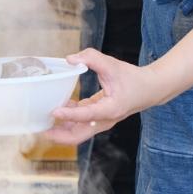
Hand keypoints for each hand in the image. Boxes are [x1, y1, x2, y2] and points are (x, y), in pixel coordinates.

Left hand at [42, 48, 167, 145]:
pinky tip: (60, 109)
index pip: (86, 115)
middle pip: (79, 135)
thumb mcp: (113, 64)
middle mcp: (105, 119)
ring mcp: (102, 121)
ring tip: (44, 123)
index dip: (69, 114)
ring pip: (79, 131)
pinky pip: (82, 123)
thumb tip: (71, 59)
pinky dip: (70, 119)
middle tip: (41, 130)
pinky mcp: (100, 117)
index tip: (54, 112)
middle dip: (59, 135)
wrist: (150, 89)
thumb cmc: (133, 79)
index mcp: (110, 109)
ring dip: (62, 129)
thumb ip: (92, 58)